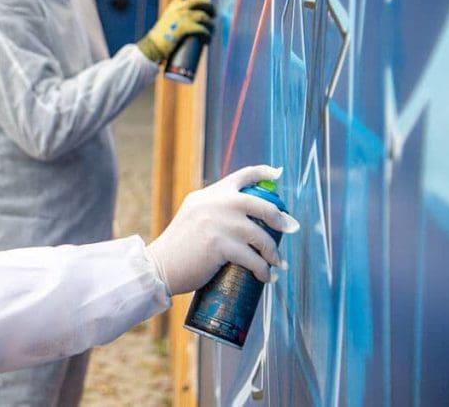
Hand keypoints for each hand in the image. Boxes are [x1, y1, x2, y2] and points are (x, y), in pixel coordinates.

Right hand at [137, 0, 215, 62]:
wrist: (151, 46)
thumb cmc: (159, 38)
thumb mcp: (166, 22)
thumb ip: (175, 18)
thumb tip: (189, 22)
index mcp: (173, 6)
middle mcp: (178, 9)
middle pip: (199, 1)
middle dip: (209, 6)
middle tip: (213, 14)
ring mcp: (182, 17)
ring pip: (204, 16)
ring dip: (210, 23)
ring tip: (211, 31)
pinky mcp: (185, 28)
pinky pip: (202, 29)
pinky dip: (207, 34)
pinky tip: (207, 40)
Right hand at [146, 165, 299, 295]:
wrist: (159, 266)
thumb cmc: (180, 248)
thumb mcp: (195, 217)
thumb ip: (215, 212)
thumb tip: (249, 220)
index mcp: (208, 194)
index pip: (241, 176)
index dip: (263, 172)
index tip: (278, 173)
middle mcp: (214, 203)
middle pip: (260, 204)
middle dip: (279, 218)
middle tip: (288, 229)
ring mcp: (217, 223)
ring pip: (260, 235)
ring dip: (273, 252)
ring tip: (276, 264)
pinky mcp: (218, 245)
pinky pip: (252, 258)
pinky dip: (263, 270)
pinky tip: (265, 276)